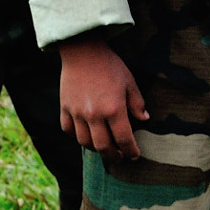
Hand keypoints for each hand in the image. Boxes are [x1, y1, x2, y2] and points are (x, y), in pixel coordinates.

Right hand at [58, 38, 148, 159]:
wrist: (83, 52)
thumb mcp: (129, 82)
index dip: (130, 150)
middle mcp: (94, 115)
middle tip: (119, 157)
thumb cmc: (110, 66)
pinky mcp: (65, 108)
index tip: (134, 155)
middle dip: (113, 155)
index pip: (124, 138)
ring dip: (94, 148)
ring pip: (84, 142)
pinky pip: (68, 130)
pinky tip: (85, 135)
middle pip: (102, 146)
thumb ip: (137, 103)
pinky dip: (76, 136)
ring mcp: (77, 113)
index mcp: (114, 109)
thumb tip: (144, 119)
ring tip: (103, 147)